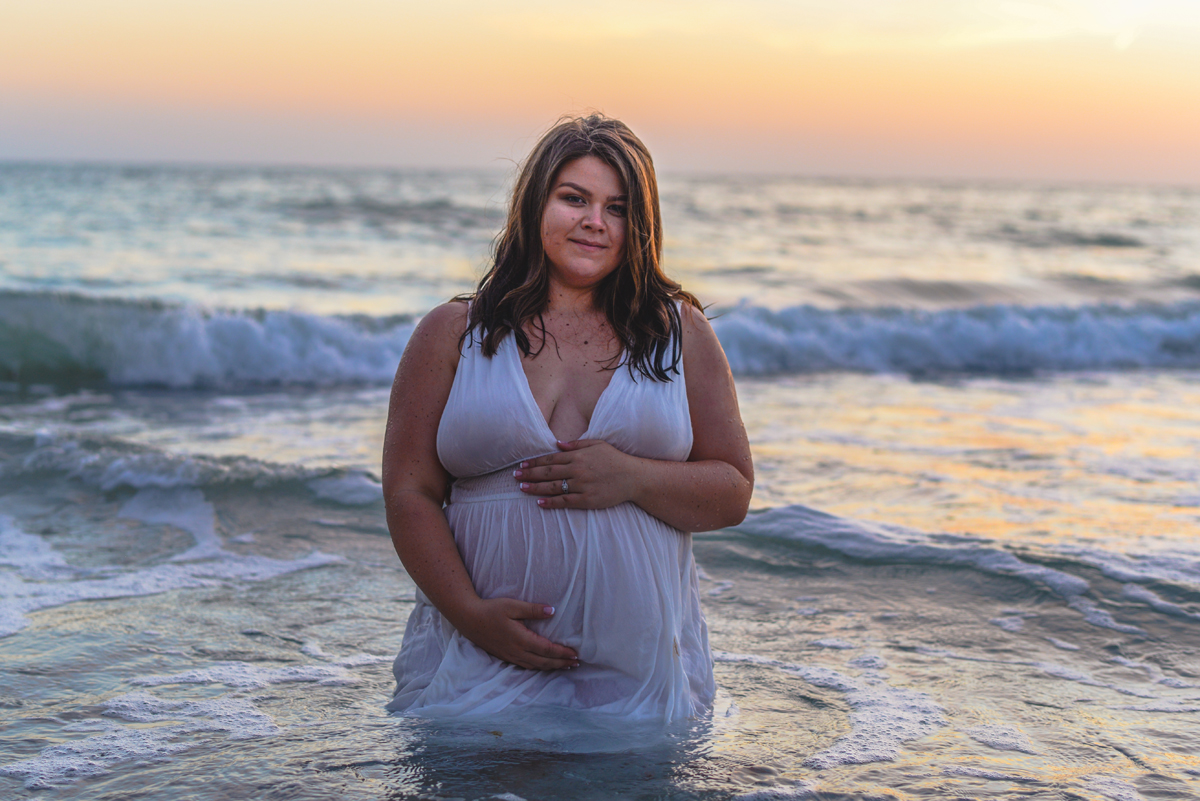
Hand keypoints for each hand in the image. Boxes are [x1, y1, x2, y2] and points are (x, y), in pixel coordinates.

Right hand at [454, 597, 578, 669]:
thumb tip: (552, 611)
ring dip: (551, 667)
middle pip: (544, 662)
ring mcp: (510, 656)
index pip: (547, 650)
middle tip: (576, 663)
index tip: (575, 654)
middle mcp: (516, 651)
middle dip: (561, 663)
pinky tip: (543, 665)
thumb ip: (533, 609)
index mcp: (521, 639)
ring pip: (535, 666)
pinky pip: (526, 666)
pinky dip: (539, 667)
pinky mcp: (505, 656)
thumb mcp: (512, 605)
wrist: (468, 619)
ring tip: (564, 666)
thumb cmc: (491, 610)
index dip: (562, 653)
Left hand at [513, 439, 636, 509]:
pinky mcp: (587, 499)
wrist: (633, 477)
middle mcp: (577, 470)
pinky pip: (565, 501)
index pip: (551, 459)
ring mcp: (582, 485)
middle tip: (515, 477)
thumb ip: (576, 444)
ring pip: (553, 487)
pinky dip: (551, 502)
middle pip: (548, 472)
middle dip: (529, 474)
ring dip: (535, 488)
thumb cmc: (615, 459)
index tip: (522, 465)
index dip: (535, 462)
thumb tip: (558, 444)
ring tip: (522, 488)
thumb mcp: (597, 445)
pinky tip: (539, 502)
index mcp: (578, 456)